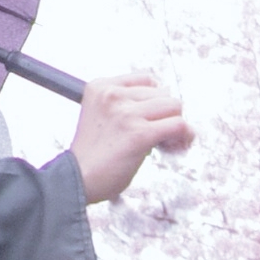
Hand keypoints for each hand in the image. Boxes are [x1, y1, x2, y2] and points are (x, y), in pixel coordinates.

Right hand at [69, 72, 192, 203]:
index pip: (146, 79)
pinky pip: (178, 125)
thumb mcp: (100, 114)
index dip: (155, 99)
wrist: (76, 179)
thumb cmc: (91, 154)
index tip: (152, 117)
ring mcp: (126, 113)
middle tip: (159, 133)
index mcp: (101, 86)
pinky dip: (183, 137)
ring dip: (176, 125)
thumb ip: (124, 104)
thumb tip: (163, 106)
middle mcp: (112, 95)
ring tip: (166, 142)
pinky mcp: (139, 133)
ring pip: (174, 106)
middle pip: (163, 93)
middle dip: (166, 114)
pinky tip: (174, 147)